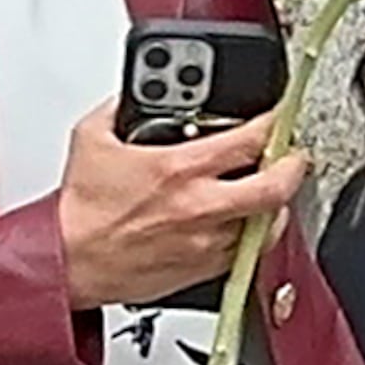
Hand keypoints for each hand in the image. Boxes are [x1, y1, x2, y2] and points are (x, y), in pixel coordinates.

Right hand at [55, 106, 305, 307]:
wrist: (69, 260)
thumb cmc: (82, 211)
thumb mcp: (92, 138)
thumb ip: (118, 108)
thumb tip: (132, 94)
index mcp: (178, 169)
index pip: (250, 139)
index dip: (274, 122)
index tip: (277, 116)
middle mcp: (199, 207)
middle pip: (276, 187)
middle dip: (294, 166)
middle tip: (294, 155)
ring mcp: (206, 241)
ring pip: (268, 223)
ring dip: (275, 204)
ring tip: (270, 188)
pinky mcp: (204, 270)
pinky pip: (247, 252)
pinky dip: (253, 233)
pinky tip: (245, 220)